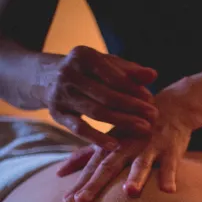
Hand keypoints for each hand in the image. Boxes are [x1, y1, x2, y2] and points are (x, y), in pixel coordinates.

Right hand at [39, 46, 158, 148]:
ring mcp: (61, 95)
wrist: (47, 77)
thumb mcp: (107, 64)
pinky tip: (115, 145)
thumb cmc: (89, 71)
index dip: (133, 88)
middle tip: (154, 116)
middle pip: (106, 95)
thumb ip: (130, 70)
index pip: (113, 75)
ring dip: (122, 122)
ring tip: (144, 128)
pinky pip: (78, 129)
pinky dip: (96, 138)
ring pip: (96, 112)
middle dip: (133, 106)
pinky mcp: (57, 114)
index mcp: (82, 56)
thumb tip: (153, 75)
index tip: (151, 99)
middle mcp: (68, 73)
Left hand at [58, 82, 195, 201]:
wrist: (172, 107)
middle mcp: (127, 147)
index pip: (92, 168)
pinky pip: (170, 165)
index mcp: (111, 146)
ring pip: (141, 164)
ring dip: (136, 177)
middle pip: (109, 167)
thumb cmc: (136, 127)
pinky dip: (169, 176)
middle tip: (83, 201)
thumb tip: (59, 173)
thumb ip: (86, 156)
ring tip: (129, 193)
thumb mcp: (110, 139)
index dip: (80, 184)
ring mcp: (149, 147)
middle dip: (96, 183)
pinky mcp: (170, 149)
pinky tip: (168, 191)